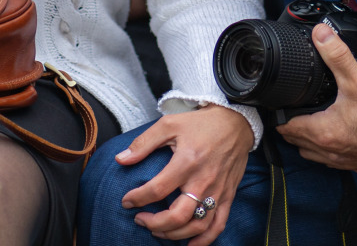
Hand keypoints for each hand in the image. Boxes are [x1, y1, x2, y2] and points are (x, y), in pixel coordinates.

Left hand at [115, 105, 253, 244]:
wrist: (235, 123)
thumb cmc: (200, 124)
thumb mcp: (169, 124)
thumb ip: (143, 143)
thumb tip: (121, 159)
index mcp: (186, 162)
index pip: (157, 189)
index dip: (137, 198)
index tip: (126, 201)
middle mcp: (203, 181)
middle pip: (177, 215)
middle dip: (154, 223)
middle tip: (140, 219)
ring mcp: (217, 191)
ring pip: (196, 225)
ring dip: (174, 234)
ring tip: (158, 230)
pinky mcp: (228, 196)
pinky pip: (218, 225)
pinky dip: (204, 240)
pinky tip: (189, 245)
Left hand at [276, 22, 356, 172]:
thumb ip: (336, 55)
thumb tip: (320, 34)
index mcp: (323, 133)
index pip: (286, 128)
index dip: (279, 114)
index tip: (278, 103)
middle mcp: (330, 152)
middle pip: (296, 142)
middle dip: (291, 126)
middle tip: (292, 107)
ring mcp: (344, 161)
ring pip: (313, 154)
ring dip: (307, 140)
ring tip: (310, 119)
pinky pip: (333, 159)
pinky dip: (328, 147)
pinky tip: (337, 132)